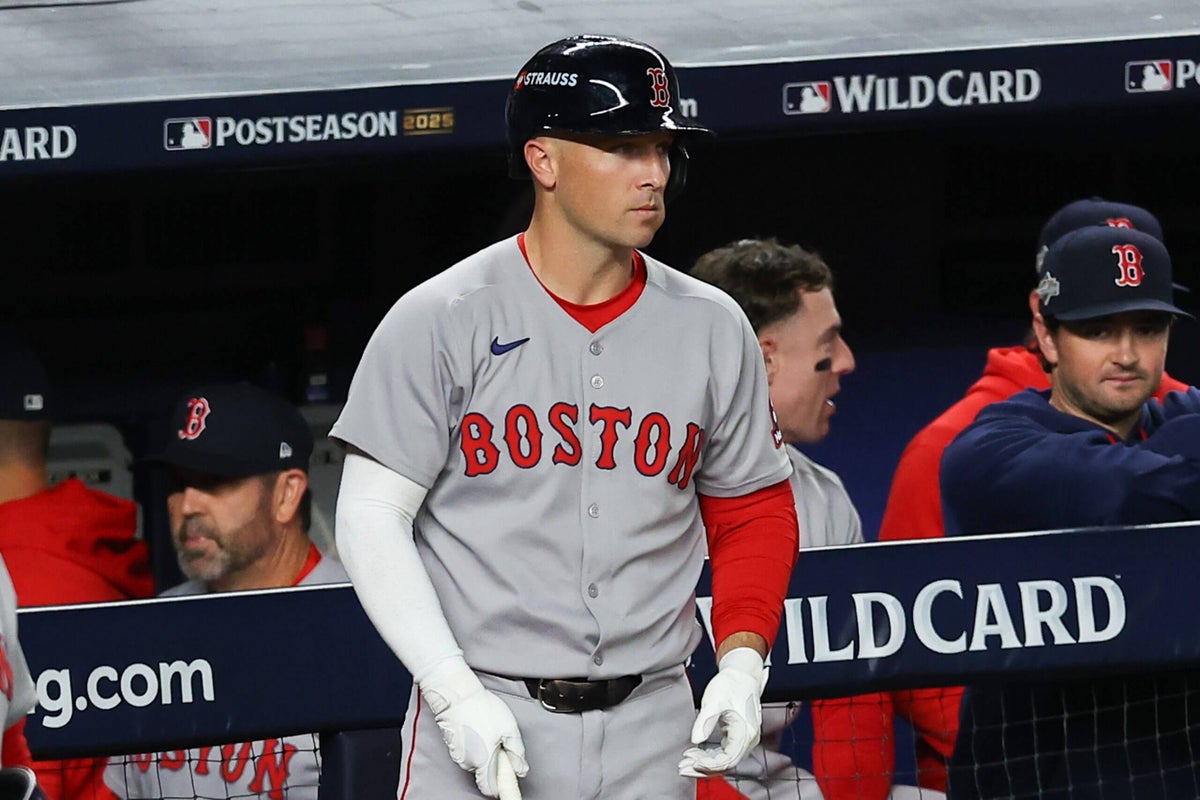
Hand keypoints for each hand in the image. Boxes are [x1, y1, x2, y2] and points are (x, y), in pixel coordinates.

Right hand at [419, 657, 529, 797]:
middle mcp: (468, 763)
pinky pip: (467, 753)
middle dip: (494, 764)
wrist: (457, 694)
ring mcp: (457, 755)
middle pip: (484, 774)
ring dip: (484, 754)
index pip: (490, 788)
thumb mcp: (509, 729)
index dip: (500, 785)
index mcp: (483, 762)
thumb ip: (516, 752)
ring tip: (489, 732)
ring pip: (475, 763)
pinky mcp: (452, 746)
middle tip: (501, 744)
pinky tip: (478, 729)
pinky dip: (474, 747)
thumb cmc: (482, 708)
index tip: (508, 776)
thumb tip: (521, 769)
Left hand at [678, 647, 767, 776]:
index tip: (689, 762)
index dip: (708, 765)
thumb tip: (696, 740)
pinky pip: (725, 753)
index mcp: (746, 732)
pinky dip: (710, 756)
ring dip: (705, 764)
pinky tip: (696, 754)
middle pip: (726, 764)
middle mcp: (748, 739)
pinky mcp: (738, 736)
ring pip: (725, 761)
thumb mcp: (715, 700)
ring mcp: (744, 739)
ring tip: (685, 761)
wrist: (742, 673)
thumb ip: (706, 721)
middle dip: (703, 768)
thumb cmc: (731, 684)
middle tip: (682, 767)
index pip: (727, 759)